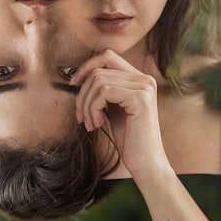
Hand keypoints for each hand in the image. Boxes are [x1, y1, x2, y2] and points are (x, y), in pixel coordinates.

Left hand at [70, 50, 169, 178]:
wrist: (146, 163)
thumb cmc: (129, 139)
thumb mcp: (113, 109)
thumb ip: (104, 90)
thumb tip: (79, 76)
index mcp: (139, 79)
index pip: (107, 56)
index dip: (87, 66)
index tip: (74, 84)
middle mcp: (144, 79)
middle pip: (98, 70)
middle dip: (82, 94)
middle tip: (81, 116)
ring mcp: (144, 87)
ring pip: (98, 80)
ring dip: (86, 104)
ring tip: (90, 123)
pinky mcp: (141, 98)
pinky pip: (103, 91)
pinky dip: (93, 108)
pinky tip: (98, 124)